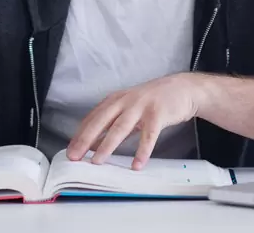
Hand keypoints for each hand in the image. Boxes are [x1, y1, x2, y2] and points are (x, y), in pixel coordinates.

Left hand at [65, 73, 204, 169]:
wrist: (183, 88)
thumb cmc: (155, 100)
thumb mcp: (131, 109)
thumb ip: (114, 124)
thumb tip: (95, 144)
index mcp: (117, 99)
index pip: (93, 117)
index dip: (80, 133)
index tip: (70, 149)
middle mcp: (126, 101)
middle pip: (102, 120)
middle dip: (86, 138)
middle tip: (75, 156)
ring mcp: (142, 106)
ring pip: (121, 127)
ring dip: (107, 145)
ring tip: (97, 161)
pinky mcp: (158, 113)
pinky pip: (149, 135)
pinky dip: (142, 151)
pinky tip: (137, 164)